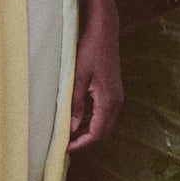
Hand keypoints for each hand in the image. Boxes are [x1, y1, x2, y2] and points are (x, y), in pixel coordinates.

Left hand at [67, 10, 121, 152]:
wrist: (103, 31)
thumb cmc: (88, 50)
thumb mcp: (77, 77)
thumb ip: (75, 103)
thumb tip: (71, 128)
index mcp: (109, 101)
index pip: (97, 134)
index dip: (81, 145)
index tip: (63, 149)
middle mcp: (116, 102)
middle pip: (102, 133)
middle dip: (83, 142)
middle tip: (63, 145)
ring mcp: (116, 97)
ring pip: (102, 125)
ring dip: (86, 132)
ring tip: (66, 134)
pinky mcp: (112, 92)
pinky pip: (102, 114)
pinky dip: (89, 121)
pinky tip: (75, 119)